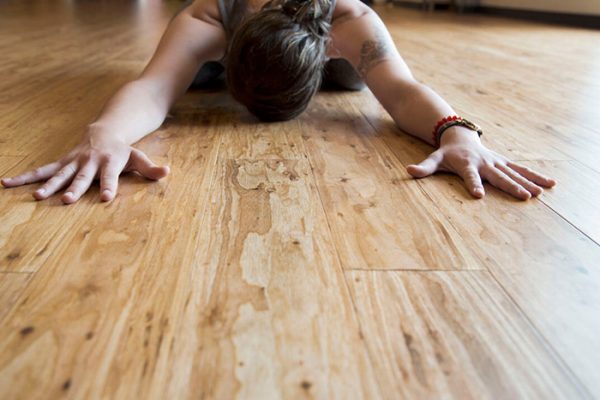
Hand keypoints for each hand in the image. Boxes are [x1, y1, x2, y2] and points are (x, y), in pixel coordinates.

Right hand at [1, 130, 169, 203]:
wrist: (105, 132)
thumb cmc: (124, 151)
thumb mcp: (139, 158)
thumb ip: (151, 169)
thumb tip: (167, 172)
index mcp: (110, 162)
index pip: (110, 177)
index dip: (108, 187)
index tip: (105, 199)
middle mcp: (89, 162)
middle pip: (81, 177)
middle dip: (74, 188)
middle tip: (66, 200)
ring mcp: (73, 162)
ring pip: (58, 174)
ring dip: (48, 185)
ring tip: (36, 196)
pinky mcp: (61, 163)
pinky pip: (42, 170)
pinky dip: (25, 176)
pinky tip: (7, 183)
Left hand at [406, 127, 555, 199]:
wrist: (459, 136)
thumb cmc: (445, 153)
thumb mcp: (433, 160)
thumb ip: (423, 168)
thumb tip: (408, 171)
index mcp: (466, 164)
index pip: (469, 176)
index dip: (474, 184)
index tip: (479, 196)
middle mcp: (484, 163)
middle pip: (498, 176)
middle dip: (511, 186)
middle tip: (524, 196)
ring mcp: (496, 162)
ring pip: (514, 172)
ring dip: (528, 182)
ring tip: (541, 193)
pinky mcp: (504, 162)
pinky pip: (521, 169)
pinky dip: (535, 176)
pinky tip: (550, 185)